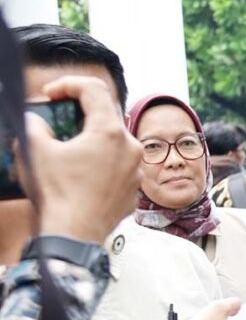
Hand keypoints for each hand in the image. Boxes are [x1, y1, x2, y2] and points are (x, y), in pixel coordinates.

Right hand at [19, 76, 141, 242]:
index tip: (51, 94)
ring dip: (91, 141)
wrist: (74, 235)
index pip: (94, 90)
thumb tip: (37, 121)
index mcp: (110, 132)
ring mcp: (136, 171)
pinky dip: (100, 164)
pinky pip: (118, 168)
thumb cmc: (57, 193)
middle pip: (106, 117)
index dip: (68, 84)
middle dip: (80, 114)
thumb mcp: (34, 150)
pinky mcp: (134, 190)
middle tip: (57, 122)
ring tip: (68, 152)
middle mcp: (131, 148)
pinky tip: (81, 175)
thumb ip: (34, 124)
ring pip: (114, 144)